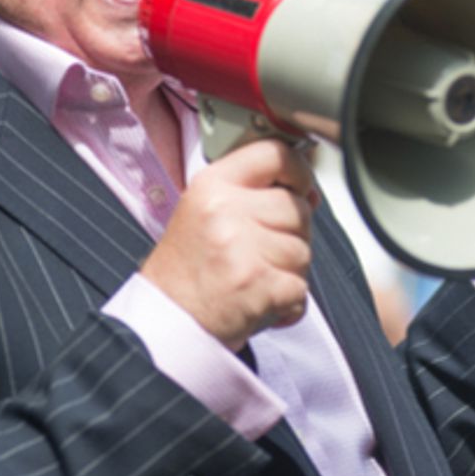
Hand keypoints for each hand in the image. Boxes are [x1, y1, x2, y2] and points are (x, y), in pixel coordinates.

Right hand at [141, 139, 318, 351]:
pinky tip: (259, 302)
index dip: (298, 170)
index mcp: (211, 185)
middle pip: (297, 208)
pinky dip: (287, 303)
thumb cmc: (185, 272)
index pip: (274, 154)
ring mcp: (240, 247)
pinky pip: (301, 288)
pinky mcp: (256, 284)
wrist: (165, 322)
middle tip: (259, 255)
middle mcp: (224, 210)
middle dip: (291, 235)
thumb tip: (310, 192)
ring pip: (303, 251)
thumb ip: (253, 195)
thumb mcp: (205, 212)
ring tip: (254, 280)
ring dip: (289, 272)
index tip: (300, 186)